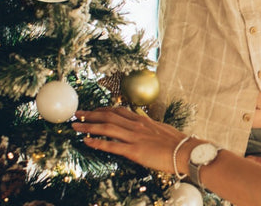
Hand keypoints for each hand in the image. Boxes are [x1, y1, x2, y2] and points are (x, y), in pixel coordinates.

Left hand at [72, 107, 186, 173]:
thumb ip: (148, 125)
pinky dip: (97, 143)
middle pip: (108, 115)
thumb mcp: (160, 128)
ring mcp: (134, 137)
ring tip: (75, 126)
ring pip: (107, 128)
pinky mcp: (134, 151)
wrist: (185, 150)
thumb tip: (142, 120)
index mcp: (141, 119)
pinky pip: (112, 146)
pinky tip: (86, 141)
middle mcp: (136, 125)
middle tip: (77, 114)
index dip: (102, 109)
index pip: (118, 110)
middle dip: (91, 114)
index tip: (92, 110)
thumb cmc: (175, 141)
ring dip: (89, 125)